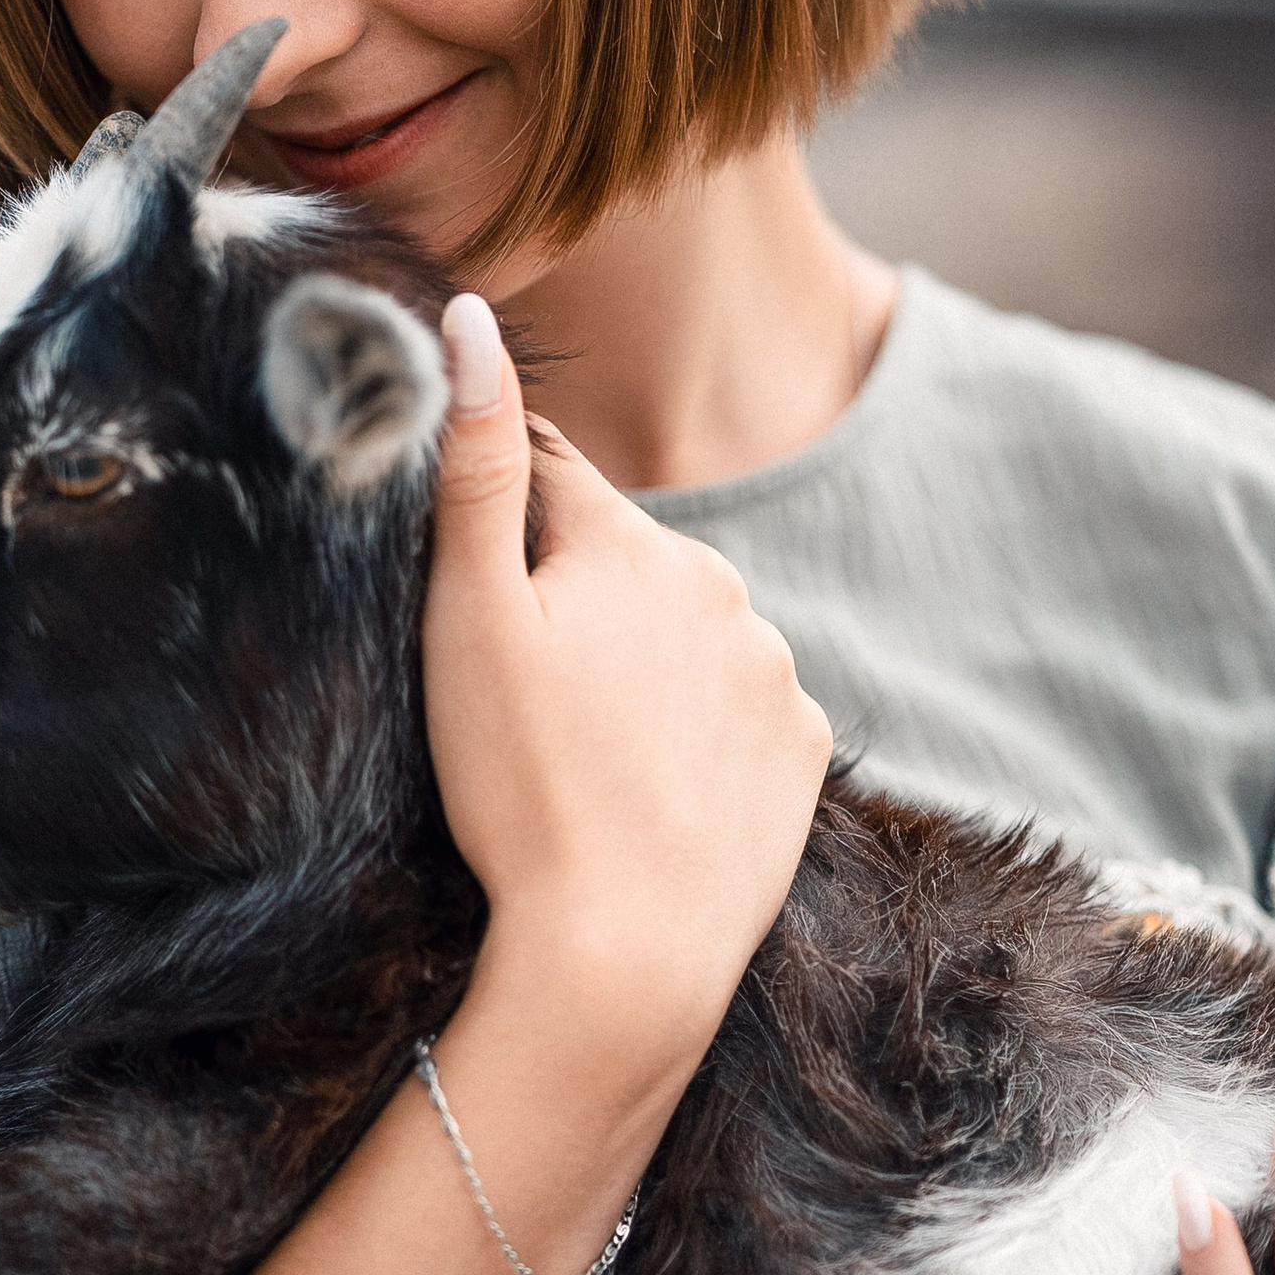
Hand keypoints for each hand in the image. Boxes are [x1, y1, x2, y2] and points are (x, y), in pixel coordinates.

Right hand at [423, 294, 834, 1073]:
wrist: (625, 956)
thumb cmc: (522, 791)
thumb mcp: (468, 622)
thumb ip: (469, 465)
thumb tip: (469, 317)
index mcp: (633, 543)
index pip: (547, 479)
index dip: (497, 528)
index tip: (472, 601)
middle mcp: (724, 586)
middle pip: (621, 564)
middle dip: (573, 606)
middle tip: (521, 709)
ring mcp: (776, 670)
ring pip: (684, 638)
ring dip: (640, 670)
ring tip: (585, 762)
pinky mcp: (806, 748)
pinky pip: (740, 711)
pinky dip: (698, 735)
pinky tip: (650, 791)